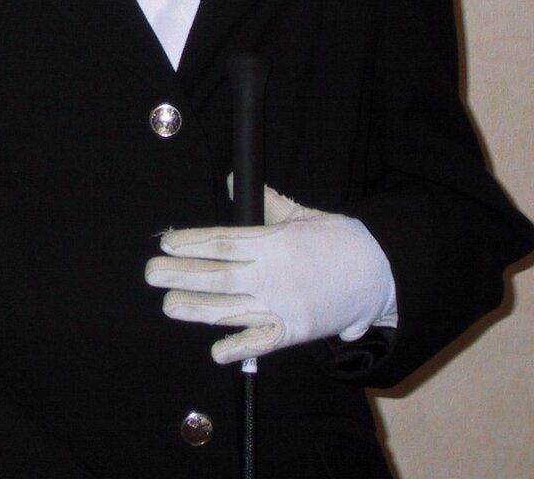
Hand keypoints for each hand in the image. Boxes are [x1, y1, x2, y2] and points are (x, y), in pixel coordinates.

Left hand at [144, 187, 396, 363]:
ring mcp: (283, 305)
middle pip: (218, 276)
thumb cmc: (339, 239)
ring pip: (231, 309)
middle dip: (181, 275)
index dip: (192, 243)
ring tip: (168, 305)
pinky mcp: (296, 331)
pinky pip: (262, 342)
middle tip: (152, 273)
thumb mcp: (300, 215)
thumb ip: (266, 202)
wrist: (381, 271)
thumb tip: (234, 181)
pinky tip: (215, 351)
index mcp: (273, 243)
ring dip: (197, 308)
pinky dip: (238, 348)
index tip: (166, 242)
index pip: (222, 243)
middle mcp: (273, 275)